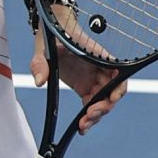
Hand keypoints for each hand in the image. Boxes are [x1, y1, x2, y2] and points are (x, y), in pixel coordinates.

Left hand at [29, 6, 126, 134]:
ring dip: (96, 116)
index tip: (111, 99)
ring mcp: (93, 79)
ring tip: (83, 126)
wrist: (51, 30)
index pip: (117, 73)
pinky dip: (89, 116)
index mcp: (96, 56)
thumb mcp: (43, 47)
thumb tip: (39, 81)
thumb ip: (40, 63)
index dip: (118, 87)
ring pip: (103, 102)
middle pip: (112, 93)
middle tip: (88, 117)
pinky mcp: (85, 86)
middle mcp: (99, 69)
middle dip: (103, 108)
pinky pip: (92, 104)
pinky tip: (82, 127)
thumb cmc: (52, 34)